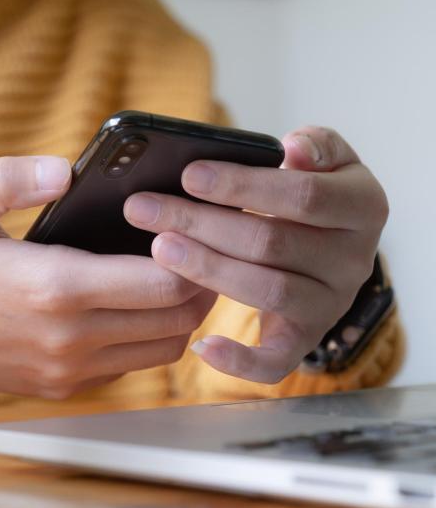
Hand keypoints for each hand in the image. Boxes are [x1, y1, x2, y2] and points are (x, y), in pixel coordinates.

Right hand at [0, 156, 215, 398]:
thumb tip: (67, 171)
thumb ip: (13, 177)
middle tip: (203, 251)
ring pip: (163, 350)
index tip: (195, 229)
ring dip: (183, 316)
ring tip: (179, 279)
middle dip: (201, 284)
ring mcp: (67, 369)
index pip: (161, 282)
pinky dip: (151, 339)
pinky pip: (131, 366)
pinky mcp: (61, 385)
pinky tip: (140, 309)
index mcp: (54, 287)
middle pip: (175, 319)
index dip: (193, 255)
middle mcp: (70, 338)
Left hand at [124, 127, 388, 382]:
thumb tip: (294, 149)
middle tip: (145, 209)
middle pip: (271, 242)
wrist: (330, 245)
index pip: (303, 196)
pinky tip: (201, 344)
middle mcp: (354, 261)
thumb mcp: (325, 161)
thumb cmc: (313, 196)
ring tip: (159, 247)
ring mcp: (330, 305)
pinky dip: (240, 361)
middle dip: (201, 223)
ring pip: (267, 290)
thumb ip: (315, 146)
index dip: (243, 186)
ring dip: (207, 269)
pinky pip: (277, 362)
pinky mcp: (305, 339)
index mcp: (363, 207)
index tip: (189, 175)